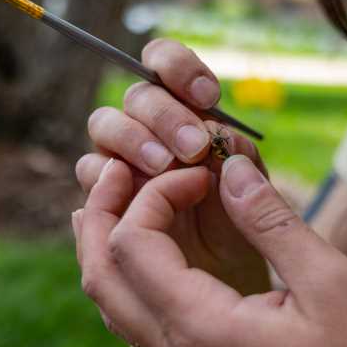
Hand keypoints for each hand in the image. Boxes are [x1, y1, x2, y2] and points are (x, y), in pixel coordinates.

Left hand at [72, 155, 346, 346]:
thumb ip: (272, 223)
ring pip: (114, 301)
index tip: (205, 173)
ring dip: (109, 243)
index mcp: (203, 330)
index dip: (155, 194)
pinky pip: (140, 318)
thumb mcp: (330, 283)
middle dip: (104, 213)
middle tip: (124, 168)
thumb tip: (231, 168)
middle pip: (102, 276)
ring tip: (125, 197)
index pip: (134, 245)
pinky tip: (158, 247)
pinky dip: (134, 271)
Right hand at [75, 38, 268, 293]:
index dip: (178, 67)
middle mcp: (152, 129)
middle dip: (165, 114)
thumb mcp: (255, 194)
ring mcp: (124, 159)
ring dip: (133, 139)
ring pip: (105, 125)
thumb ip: (241, 162)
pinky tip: (132, 191)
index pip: (163, 62)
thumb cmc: (246, 231)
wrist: (228, 285)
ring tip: (165, 167)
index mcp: (188, 111)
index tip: (208, 95)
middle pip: (137, 94)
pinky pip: (91, 173)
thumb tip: (218, 132)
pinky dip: (107, 177)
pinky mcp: (104, 195)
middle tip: (195, 146)